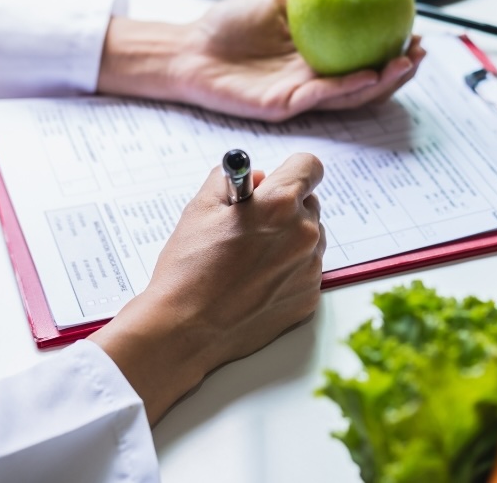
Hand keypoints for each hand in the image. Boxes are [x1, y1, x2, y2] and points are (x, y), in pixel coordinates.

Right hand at [89, 153, 325, 424]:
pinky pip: (306, 271)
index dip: (292, 171)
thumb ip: (232, 180)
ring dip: (289, 240)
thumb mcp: (200, 208)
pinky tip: (256, 283)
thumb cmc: (189, 269)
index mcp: (280, 204)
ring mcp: (310, 268)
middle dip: (285, 208)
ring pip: (310, 239)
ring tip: (250, 260)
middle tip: (252, 226)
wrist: (186, 330)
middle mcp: (304, 234)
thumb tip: (258, 178)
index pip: (309, 167)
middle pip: (309, 204)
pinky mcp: (309, 297)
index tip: (280, 180)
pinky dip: (288, 272)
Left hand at [97, 0, 426, 121]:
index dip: (391, 51)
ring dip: (380, 83)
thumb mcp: (276, 2)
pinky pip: (320, 97)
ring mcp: (300, 95)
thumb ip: (309, 0)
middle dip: (397, 72)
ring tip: (405, 65)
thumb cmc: (226, 27)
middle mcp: (313, 80)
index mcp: (316, 58)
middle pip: (366, 83)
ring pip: (350, 95)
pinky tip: (365, 75)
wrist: (189, 49)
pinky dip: (345, 88)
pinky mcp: (283, 105)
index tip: (415, 35)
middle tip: (420, 54)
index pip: (363, 59)